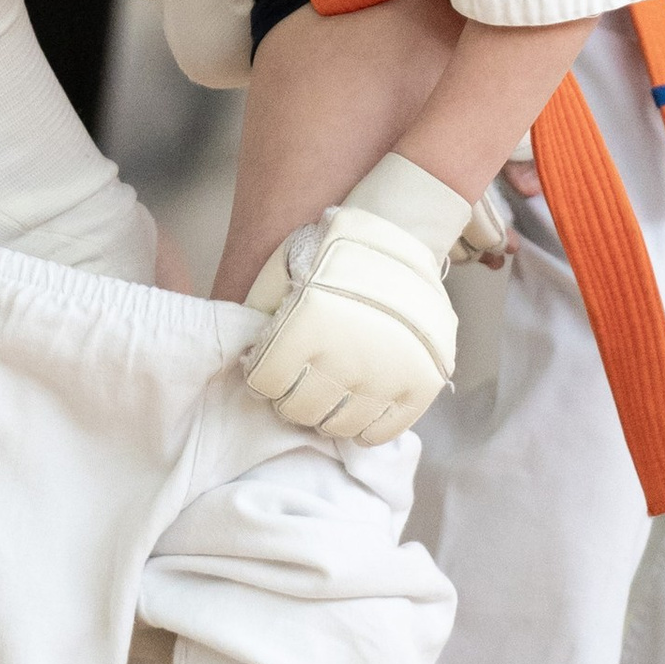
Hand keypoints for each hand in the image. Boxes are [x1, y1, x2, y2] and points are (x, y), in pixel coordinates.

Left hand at [240, 156, 464, 447]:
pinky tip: (356, 403)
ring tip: (328, 391)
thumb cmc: (332, 249)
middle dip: (290, 399)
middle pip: (299, 411)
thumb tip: (244, 360)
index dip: (262, 376)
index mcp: (307, 324)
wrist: (401, 231)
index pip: (266, 384)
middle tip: (298, 382)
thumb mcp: (283, 267)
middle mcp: (347, 355)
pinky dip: (363, 427)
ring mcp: (387, 373)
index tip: (269, 366)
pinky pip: (382, 431)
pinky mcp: (420, 384)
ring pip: (338, 427)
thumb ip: (260, 314)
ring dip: (325, 414)